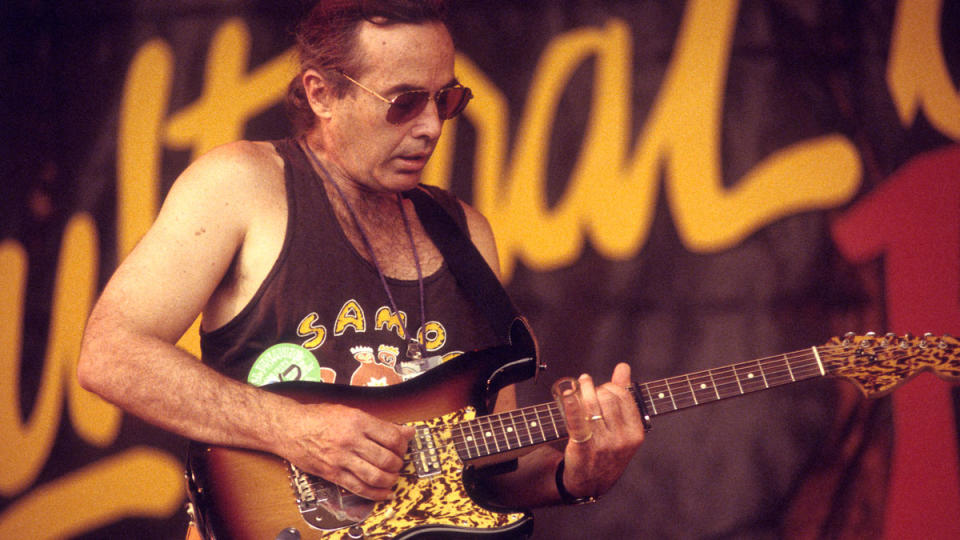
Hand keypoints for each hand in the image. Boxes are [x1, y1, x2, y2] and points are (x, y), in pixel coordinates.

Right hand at [278, 402, 415, 500]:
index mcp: (357, 421)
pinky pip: (358, 488)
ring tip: (392, 477)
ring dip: (390, 480)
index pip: (392, 437)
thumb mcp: (350, 412)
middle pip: (386, 458)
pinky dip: (375, 493)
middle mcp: (350, 440)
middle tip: (398, 463)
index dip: (403, 445)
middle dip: (398, 464)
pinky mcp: (332, 474)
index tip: (403, 447)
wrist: (289, 428)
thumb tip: (408, 431)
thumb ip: (380, 424)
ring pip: (375, 476)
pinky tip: (384, 493)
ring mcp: (340, 458)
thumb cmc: (319, 417)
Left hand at [560, 363, 644, 497]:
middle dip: (596, 390)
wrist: (590, 482)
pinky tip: (566, 393)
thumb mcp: (622, 427)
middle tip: (588, 392)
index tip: (601, 390)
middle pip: (607, 398)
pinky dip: (571, 404)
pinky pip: (578, 421)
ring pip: (591, 405)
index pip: (623, 396)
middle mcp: (622, 439)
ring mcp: (603, 444)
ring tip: (578, 385)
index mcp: (635, 432)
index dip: (610, 387)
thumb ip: (624, 395)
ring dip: (582, 390)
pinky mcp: (583, 448)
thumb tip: (623, 368)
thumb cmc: (607, 449)